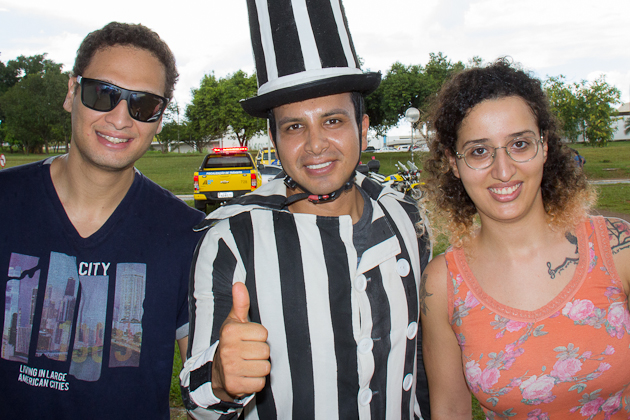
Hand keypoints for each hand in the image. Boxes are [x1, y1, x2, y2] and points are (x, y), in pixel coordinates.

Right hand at [212, 282, 269, 400]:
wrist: (217, 371)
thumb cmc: (232, 342)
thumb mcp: (234, 321)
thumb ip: (240, 303)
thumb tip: (239, 284)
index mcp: (230, 331)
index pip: (263, 333)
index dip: (259, 337)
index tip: (248, 339)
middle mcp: (228, 350)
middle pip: (266, 351)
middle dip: (260, 353)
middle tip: (249, 353)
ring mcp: (230, 369)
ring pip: (265, 367)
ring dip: (259, 367)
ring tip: (248, 364)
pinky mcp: (235, 386)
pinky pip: (260, 383)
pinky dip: (256, 381)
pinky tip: (246, 376)